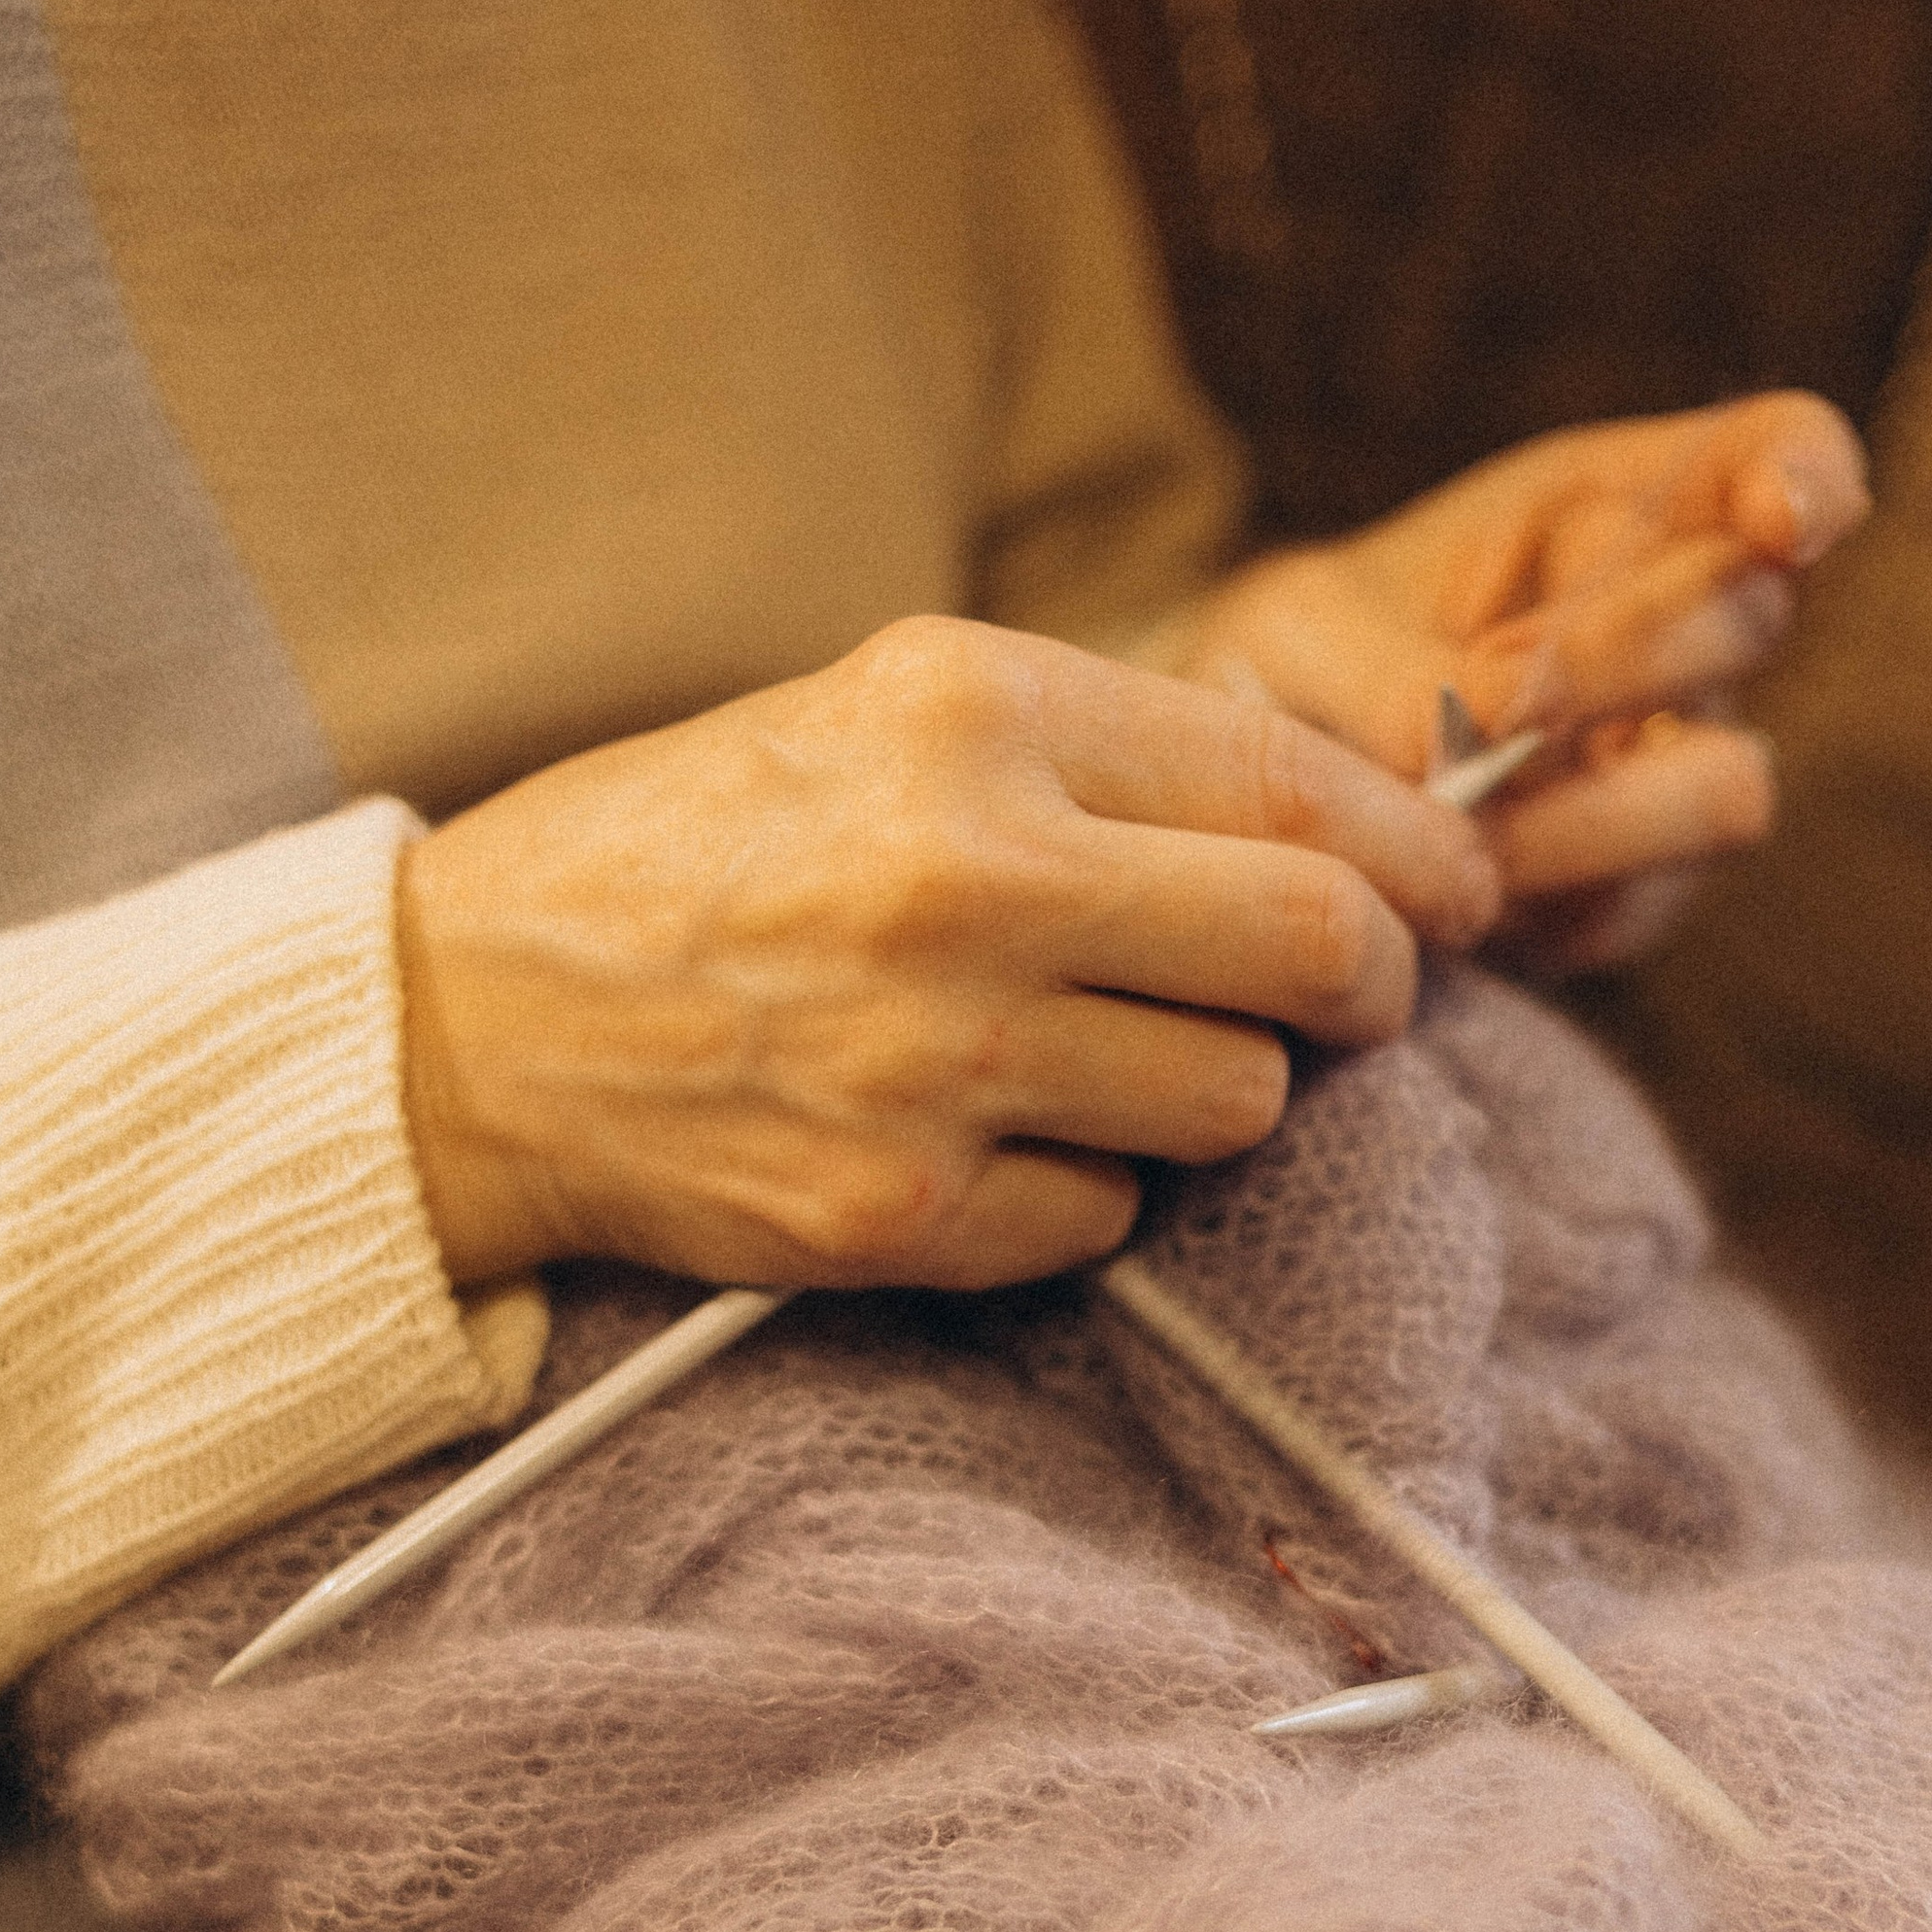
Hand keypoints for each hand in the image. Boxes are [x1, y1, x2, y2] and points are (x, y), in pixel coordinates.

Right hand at [396, 615, 1496, 1291]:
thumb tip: (1362, 822)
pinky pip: (1112, 1221)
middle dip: (1378, 987)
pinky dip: (1089, 1192)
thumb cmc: (704, 853)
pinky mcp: (903, 1211)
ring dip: (1220, 1093)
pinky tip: (992, 1138)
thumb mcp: (891, 716)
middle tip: (1360, 998)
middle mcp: (965, 877)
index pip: (1298, 793)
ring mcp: (936, 1060)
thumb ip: (1116, 753)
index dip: (1422, 857)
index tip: (1457, 893)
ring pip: (1236, 1104)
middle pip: (1319, 955)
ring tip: (1112, 1056)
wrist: (474, 1023)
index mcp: (971, 711)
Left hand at [1173, 392, 1868, 971]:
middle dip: (1629, 653)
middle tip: (1495, 697)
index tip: (1780, 515)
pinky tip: (1447, 894)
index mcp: (1612, 508)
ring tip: (1460, 821)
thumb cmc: (1278, 677)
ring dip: (1601, 808)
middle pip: (1750, 616)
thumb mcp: (1293, 634)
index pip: (1777, 458)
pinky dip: (1540, 902)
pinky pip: (1633, 905)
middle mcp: (1671, 638)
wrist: (1232, 815)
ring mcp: (1662, 775)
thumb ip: (1386, 672)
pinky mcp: (1623, 898)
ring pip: (1729, 785)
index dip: (1805, 478)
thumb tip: (1475, 750)